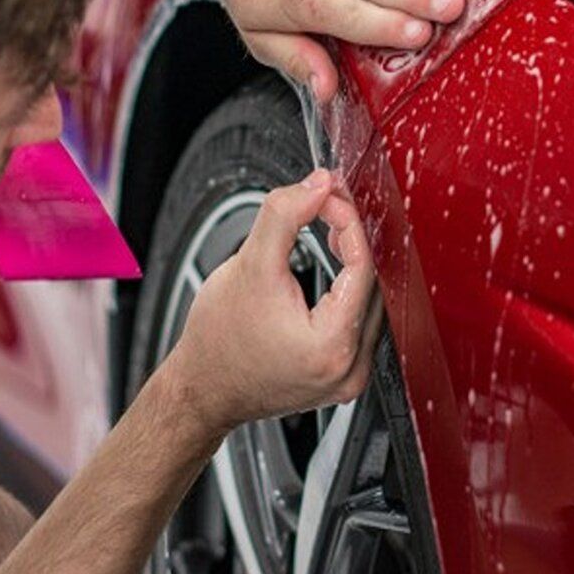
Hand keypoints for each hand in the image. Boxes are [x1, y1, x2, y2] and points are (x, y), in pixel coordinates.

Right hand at [165, 169, 381, 432]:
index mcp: (332, 346)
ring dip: (356, 260)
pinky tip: (336, 266)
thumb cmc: (217, 341)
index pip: (364, 266)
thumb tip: (317, 185)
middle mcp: (349, 369)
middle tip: (330, 204)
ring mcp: (348, 377)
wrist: (200, 388)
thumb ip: (285, 216)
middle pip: (373, 284)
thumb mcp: (249, 265)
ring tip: (333, 229)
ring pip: (371, 302)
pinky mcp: (341, 377)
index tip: (328, 198)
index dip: (349, 222)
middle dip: (354, 237)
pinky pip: (360, 322)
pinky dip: (351, 288)